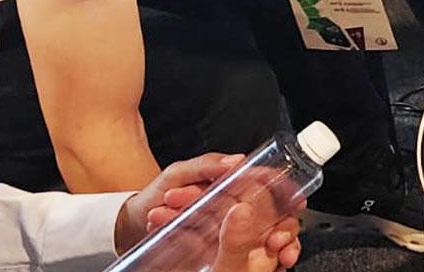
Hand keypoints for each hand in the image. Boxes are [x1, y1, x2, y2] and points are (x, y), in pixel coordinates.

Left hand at [115, 155, 302, 269]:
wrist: (128, 229)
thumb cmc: (153, 198)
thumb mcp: (177, 175)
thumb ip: (205, 166)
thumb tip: (236, 161)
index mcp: (230, 187)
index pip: (268, 187)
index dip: (287, 194)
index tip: (296, 203)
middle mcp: (234, 210)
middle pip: (274, 215)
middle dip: (284, 227)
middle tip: (278, 237)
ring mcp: (229, 233)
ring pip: (268, 237)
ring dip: (278, 243)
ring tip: (276, 248)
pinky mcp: (221, 253)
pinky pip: (250, 257)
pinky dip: (266, 262)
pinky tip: (274, 260)